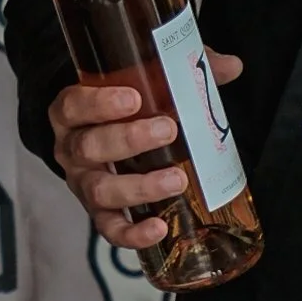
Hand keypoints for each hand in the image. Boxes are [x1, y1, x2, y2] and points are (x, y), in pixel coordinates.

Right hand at [49, 53, 243, 250]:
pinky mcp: (98, 213)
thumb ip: (179, 68)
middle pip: (89, 147)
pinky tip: (158, 228)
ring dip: (139, 186)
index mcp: (72, 113)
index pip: (73, 105)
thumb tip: (230, 66)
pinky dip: (131, 234)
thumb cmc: (125, 105)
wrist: (104, 136)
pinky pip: (108, 229)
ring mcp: (83, 184)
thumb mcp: (143, 80)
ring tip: (177, 179)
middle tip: (168, 130)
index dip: (99, 103)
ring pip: (100, 190)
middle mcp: (71, 149)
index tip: (134, 98)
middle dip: (129, 140)